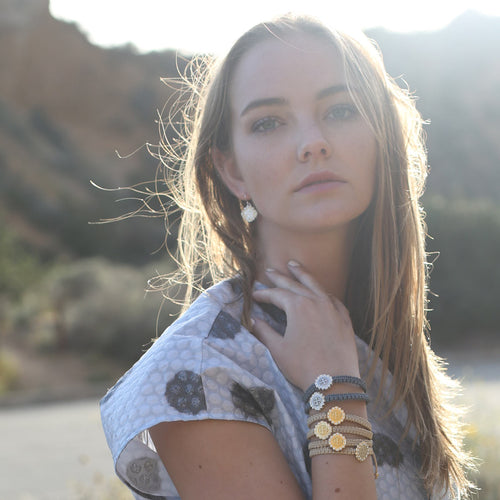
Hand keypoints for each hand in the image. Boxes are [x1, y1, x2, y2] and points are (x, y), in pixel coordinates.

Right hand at [251, 261, 359, 391]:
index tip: (254, 295)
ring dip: (303, 275)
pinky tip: (321, 291)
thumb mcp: (278, 349)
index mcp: (298, 307)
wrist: (336, 382)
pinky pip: (333, 299)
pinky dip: (324, 292)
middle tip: (270, 271)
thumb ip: (264, 331)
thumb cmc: (303, 366)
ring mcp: (332, 309)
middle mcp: (316, 302)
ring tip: (294, 265)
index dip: (264, 294)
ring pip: (316, 286)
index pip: (277, 294)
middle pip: (295, 284)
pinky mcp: (344, 319)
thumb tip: (252, 321)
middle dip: (280, 278)